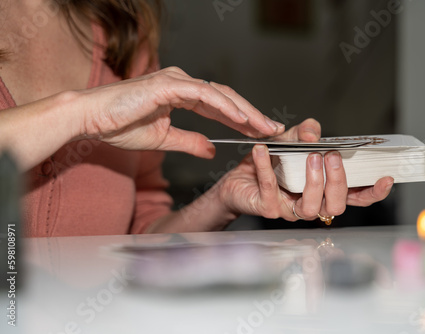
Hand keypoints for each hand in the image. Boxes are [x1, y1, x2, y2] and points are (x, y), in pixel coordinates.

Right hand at [78, 66, 284, 157]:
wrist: (91, 119)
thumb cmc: (120, 126)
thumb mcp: (163, 140)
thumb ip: (189, 142)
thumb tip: (211, 150)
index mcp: (181, 95)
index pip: (220, 107)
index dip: (242, 119)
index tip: (261, 132)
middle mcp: (182, 84)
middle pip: (226, 98)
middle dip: (252, 115)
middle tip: (273, 129)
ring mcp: (176, 81)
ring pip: (220, 94)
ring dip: (244, 111)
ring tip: (264, 126)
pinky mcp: (168, 84)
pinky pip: (203, 94)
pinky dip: (223, 106)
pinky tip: (240, 118)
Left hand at [218, 118, 393, 220]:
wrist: (237, 176)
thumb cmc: (270, 162)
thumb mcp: (290, 139)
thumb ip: (306, 132)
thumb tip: (314, 134)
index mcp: (323, 190)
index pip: (355, 197)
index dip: (372, 192)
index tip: (385, 177)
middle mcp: (311, 204)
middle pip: (336, 205)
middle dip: (338, 180)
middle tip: (331, 156)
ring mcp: (290, 210)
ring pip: (311, 207)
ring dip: (313, 181)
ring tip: (310, 156)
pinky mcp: (268, 209)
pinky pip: (271, 191)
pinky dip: (267, 168)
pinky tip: (262, 150)